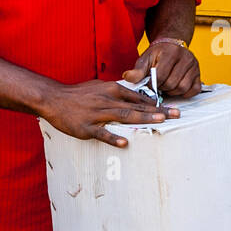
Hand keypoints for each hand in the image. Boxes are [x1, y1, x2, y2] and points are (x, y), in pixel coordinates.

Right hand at [40, 78, 178, 147]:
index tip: (171, 107)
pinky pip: (103, 133)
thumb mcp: (100, 87)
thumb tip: (135, 95)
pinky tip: (125, 143)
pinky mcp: (87, 127)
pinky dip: (114, 138)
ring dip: (143, 119)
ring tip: (160, 121)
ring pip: (124, 116)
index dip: (156, 102)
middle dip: (158, 111)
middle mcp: (108, 100)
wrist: (54, 99)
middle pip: (137, 106)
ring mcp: (98, 114)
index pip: (138, 96)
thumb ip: (118, 91)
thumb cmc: (79, 94)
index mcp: (112, 90)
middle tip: (176, 114)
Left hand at [124, 40, 200, 98]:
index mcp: (171, 52)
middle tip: (157, 86)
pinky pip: (194, 90)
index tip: (148, 85)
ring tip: (166, 86)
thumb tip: (128, 78)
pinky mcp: (199, 74)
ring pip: (183, 88)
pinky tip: (176, 88)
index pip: (161, 76)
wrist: (172, 44)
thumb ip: (137, 70)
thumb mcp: (146, 58)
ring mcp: (194, 66)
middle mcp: (186, 58)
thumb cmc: (158, 53)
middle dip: (162, 88)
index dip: (152, 84)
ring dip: (172, 91)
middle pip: (172, 83)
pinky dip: (185, 93)